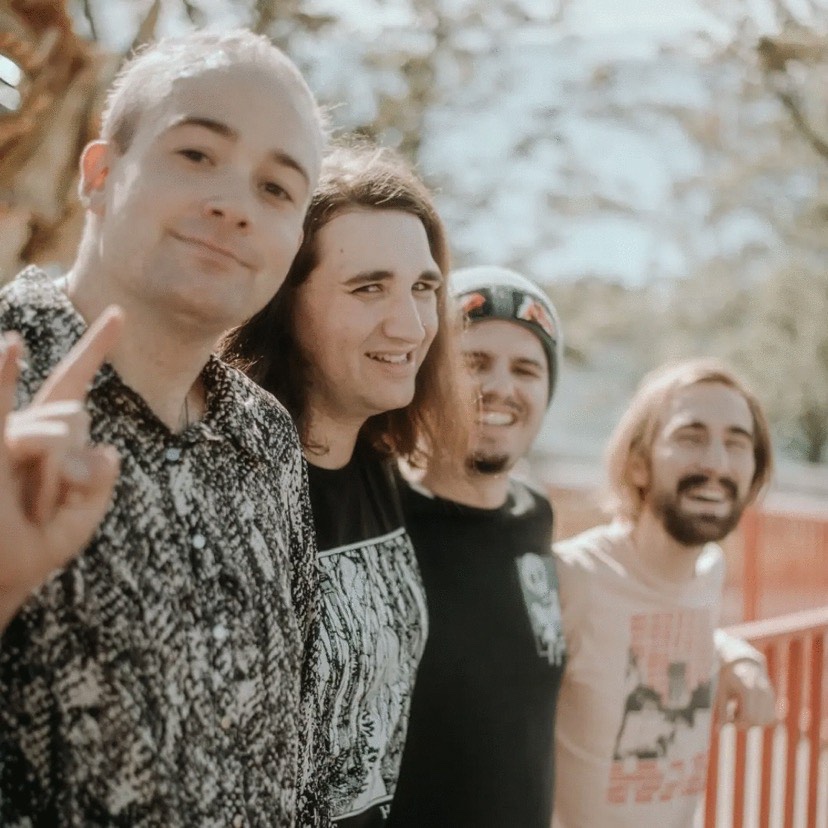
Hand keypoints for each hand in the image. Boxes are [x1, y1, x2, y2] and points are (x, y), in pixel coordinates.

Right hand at [0, 306, 123, 630]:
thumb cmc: (30, 550)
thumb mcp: (77, 523)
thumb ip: (95, 489)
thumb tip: (103, 451)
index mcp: (49, 435)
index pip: (73, 381)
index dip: (95, 345)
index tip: (118, 312)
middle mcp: (23, 426)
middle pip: (74, 413)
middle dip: (72, 457)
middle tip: (43, 500)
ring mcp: (4, 434)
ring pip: (56, 427)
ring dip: (53, 472)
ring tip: (29, 504)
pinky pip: (3, 409)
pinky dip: (6, 375)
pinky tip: (13, 344)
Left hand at [716, 657, 776, 728]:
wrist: (741, 661)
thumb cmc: (728, 676)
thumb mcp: (722, 691)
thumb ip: (721, 710)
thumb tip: (718, 730)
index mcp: (747, 689)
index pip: (749, 717)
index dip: (738, 723)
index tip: (729, 717)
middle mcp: (761, 691)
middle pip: (758, 721)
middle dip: (745, 723)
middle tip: (734, 713)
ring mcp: (769, 694)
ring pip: (767, 721)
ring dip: (754, 721)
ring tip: (742, 709)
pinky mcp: (772, 697)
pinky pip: (772, 717)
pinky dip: (762, 719)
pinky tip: (751, 709)